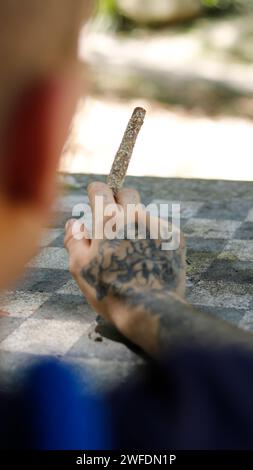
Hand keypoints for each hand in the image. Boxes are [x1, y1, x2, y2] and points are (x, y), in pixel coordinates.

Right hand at [64, 182, 185, 345]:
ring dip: (135, 224)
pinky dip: (152, 238)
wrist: (149, 310)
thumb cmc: (108, 290)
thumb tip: (74, 223)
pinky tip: (147, 259)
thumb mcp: (79, 267)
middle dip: (118, 202)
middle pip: (127, 193)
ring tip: (131, 252)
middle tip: (113, 224)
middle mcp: (135, 215)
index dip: (95, 192)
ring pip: (144, 213)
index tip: (94, 200)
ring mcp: (158, 225)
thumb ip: (74, 238)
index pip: (100, 188)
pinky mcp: (175, 238)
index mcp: (108, 220)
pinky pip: (160, 228)